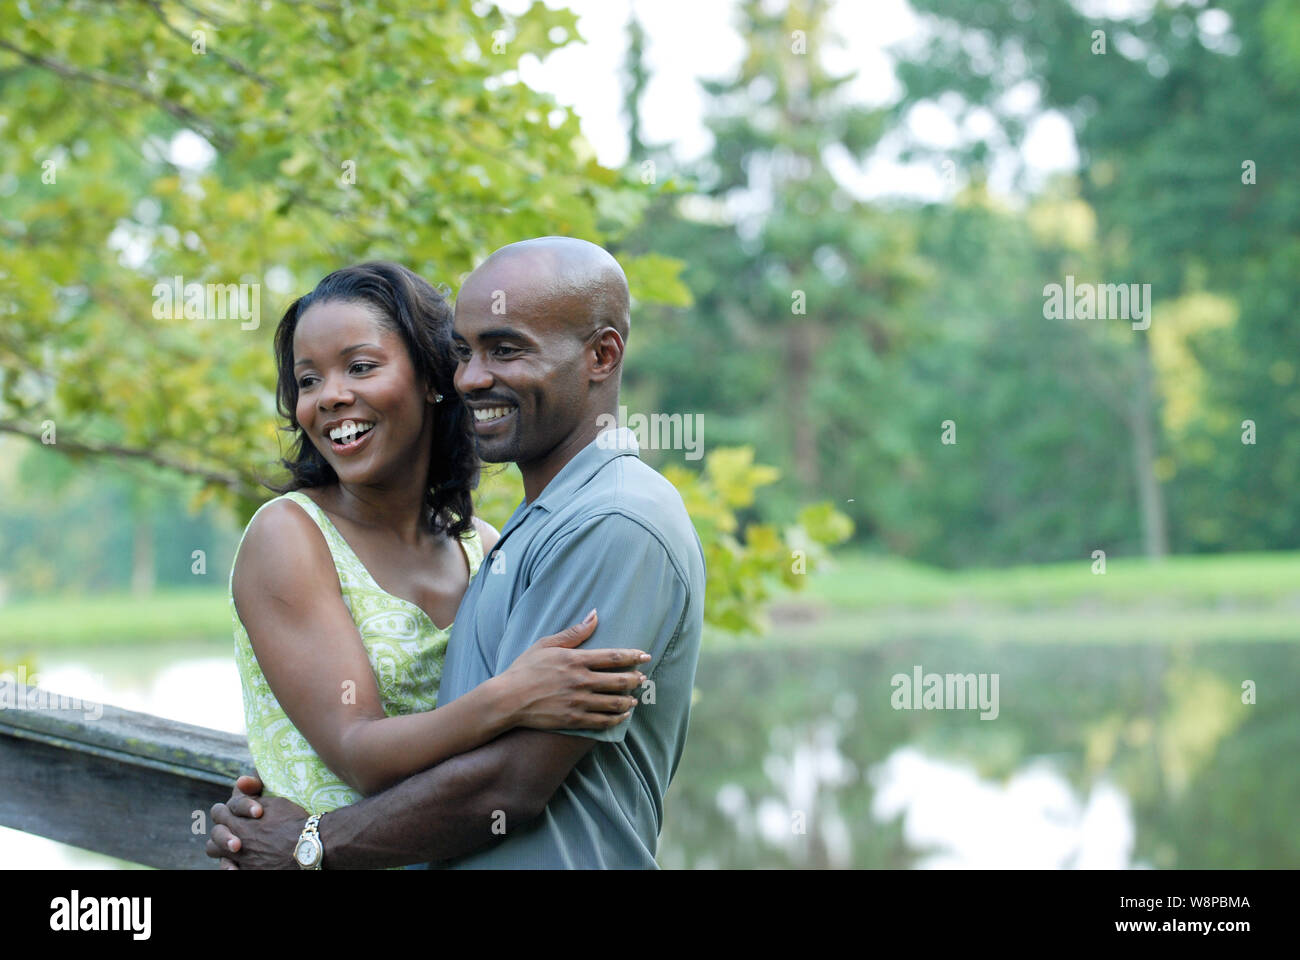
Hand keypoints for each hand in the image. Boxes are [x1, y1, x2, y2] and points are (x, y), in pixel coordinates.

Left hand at [205, 773, 307, 869]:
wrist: (308, 846)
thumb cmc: (292, 821)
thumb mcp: (273, 802)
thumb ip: (252, 795)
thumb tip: (240, 782)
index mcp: (238, 823)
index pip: (218, 813)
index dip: (225, 810)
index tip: (234, 811)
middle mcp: (235, 844)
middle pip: (213, 840)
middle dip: (221, 834)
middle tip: (233, 834)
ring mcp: (242, 861)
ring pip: (221, 858)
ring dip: (224, 854)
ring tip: (236, 851)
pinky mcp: (251, 872)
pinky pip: (234, 871)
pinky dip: (236, 867)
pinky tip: (242, 864)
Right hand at [500, 609, 650, 730]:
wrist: (507, 699)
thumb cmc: (525, 669)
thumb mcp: (546, 644)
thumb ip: (573, 633)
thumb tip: (595, 615)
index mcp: (575, 660)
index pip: (613, 657)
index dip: (633, 656)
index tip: (646, 656)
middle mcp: (580, 681)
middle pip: (619, 680)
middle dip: (636, 679)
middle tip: (643, 678)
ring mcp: (578, 702)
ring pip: (614, 702)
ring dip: (629, 700)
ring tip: (634, 698)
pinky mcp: (574, 720)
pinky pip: (602, 721)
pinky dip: (616, 718)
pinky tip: (622, 715)